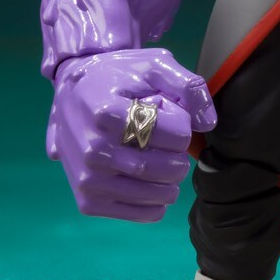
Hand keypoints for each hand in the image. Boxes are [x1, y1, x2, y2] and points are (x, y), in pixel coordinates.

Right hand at [46, 48, 216, 222]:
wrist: (71, 93)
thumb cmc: (117, 78)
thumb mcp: (153, 65)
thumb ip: (187, 86)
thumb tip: (208, 123)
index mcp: (107, 114)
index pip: (176, 136)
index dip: (182, 126)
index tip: (167, 116)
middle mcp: (93, 150)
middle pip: (167, 167)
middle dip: (180, 154)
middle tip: (169, 142)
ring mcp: (88, 179)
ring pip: (157, 194)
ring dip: (172, 180)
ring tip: (162, 161)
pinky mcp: (87, 200)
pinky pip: (141, 213)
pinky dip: (157, 202)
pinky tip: (153, 184)